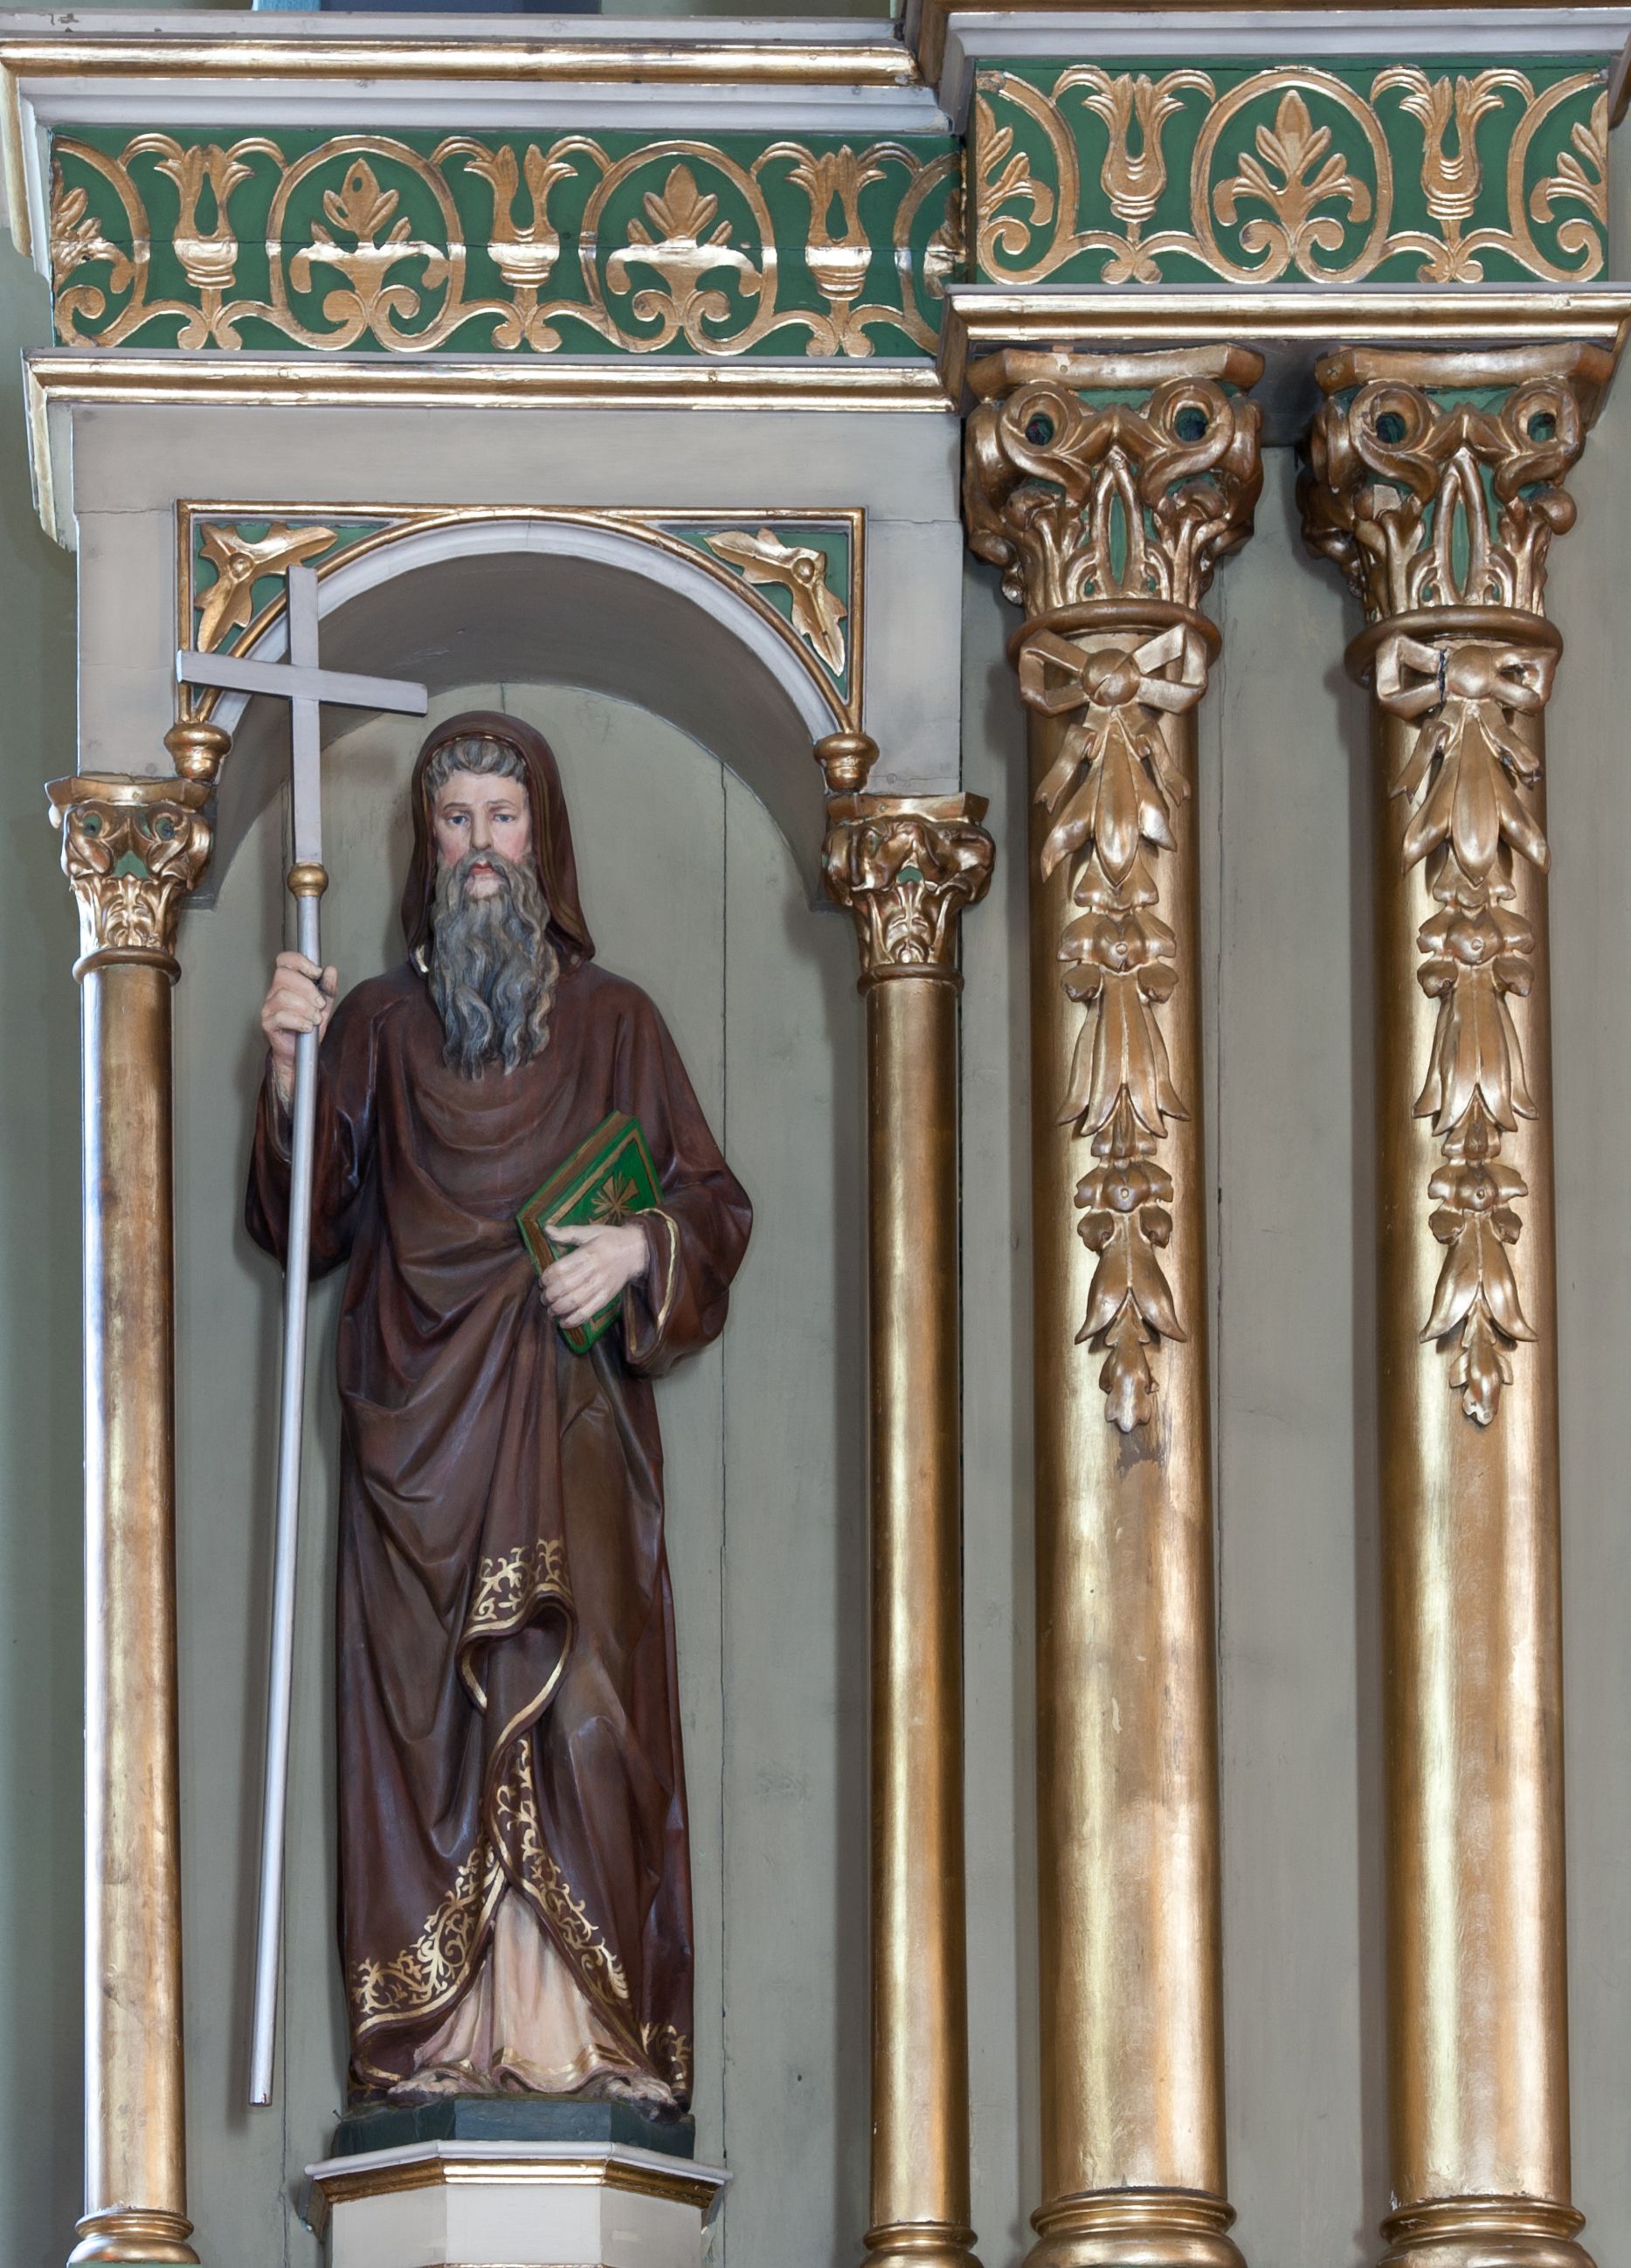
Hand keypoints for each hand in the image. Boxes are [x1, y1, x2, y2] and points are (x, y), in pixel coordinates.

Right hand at [261, 951, 337, 1107]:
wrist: (300, 1054)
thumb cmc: (308, 1028)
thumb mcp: (324, 1006)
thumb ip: (327, 988)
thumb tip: (330, 970)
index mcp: (287, 984)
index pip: (285, 960)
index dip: (300, 961)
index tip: (317, 973)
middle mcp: (274, 993)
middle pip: (284, 975)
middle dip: (307, 989)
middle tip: (319, 1004)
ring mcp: (268, 1008)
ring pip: (283, 996)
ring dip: (305, 1008)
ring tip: (315, 1019)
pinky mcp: (267, 1023)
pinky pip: (280, 1016)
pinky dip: (298, 1021)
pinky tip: (307, 1027)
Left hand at [539, 1221, 649, 1331]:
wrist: (636, 1251)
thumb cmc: (610, 1239)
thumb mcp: (590, 1231)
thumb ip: (568, 1233)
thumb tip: (546, 1230)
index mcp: (587, 1253)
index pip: (560, 1269)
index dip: (546, 1278)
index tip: (542, 1281)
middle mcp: (594, 1271)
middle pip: (565, 1287)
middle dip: (549, 1295)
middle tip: (544, 1297)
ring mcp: (601, 1286)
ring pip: (574, 1302)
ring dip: (557, 1309)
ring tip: (550, 1309)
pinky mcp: (607, 1297)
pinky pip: (588, 1312)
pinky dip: (573, 1320)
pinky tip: (563, 1322)